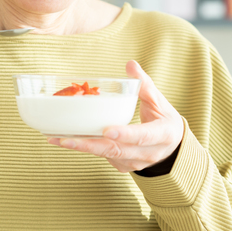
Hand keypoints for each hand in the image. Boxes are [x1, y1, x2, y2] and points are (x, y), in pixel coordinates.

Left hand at [47, 60, 184, 172]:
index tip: (108, 131)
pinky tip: (68, 140)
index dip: (125, 134)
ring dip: (82, 148)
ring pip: (106, 156)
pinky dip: (87, 149)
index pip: (142, 136)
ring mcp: (135, 163)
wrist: (173, 148)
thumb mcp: (160, 101)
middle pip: (117, 150)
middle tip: (65, 138)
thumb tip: (130, 64)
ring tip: (58, 138)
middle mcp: (148, 153)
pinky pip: (104, 157)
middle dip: (89, 145)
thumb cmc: (164, 120)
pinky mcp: (123, 166)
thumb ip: (145, 84)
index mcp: (162, 135)